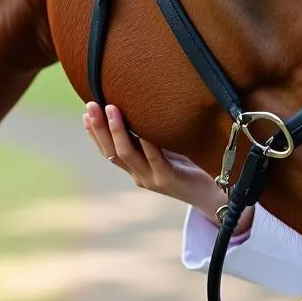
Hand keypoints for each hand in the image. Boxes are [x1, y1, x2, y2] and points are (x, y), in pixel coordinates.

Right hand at [83, 102, 249, 227]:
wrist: (215, 194)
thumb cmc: (193, 166)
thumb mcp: (167, 148)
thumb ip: (153, 136)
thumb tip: (141, 106)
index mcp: (136, 169)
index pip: (108, 151)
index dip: (95, 133)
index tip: (86, 113)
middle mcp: (139, 175)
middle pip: (112, 151)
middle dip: (99, 128)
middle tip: (91, 106)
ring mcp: (152, 179)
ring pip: (127, 154)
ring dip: (117, 131)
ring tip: (111, 109)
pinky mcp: (169, 180)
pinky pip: (155, 159)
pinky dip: (147, 143)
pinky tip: (142, 129)